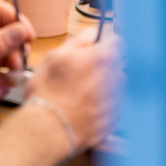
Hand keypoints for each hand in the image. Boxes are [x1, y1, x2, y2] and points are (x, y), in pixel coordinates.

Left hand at [0, 3, 36, 128]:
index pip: (1, 14)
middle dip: (15, 51)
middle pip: (8, 36)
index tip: (27, 38)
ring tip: (9, 79)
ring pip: (7, 58)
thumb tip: (21, 30)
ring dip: (11, 70)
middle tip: (16, 64)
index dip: (17, 24)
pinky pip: (1, 77)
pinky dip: (2, 84)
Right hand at [27, 27, 121, 154]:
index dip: (103, 43)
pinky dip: (101, 106)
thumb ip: (79, 40)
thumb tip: (92, 34)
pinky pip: (111, 106)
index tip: (94, 48)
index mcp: (104, 57)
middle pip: (115, 64)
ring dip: (101, 86)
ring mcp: (117, 100)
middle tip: (79, 75)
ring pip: (113, 86)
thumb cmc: (48, 94)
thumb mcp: (55, 56)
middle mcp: (116, 77)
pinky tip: (82, 110)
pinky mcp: (114, 119)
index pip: (116, 40)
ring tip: (78, 96)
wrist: (48, 131)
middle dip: (100, 66)